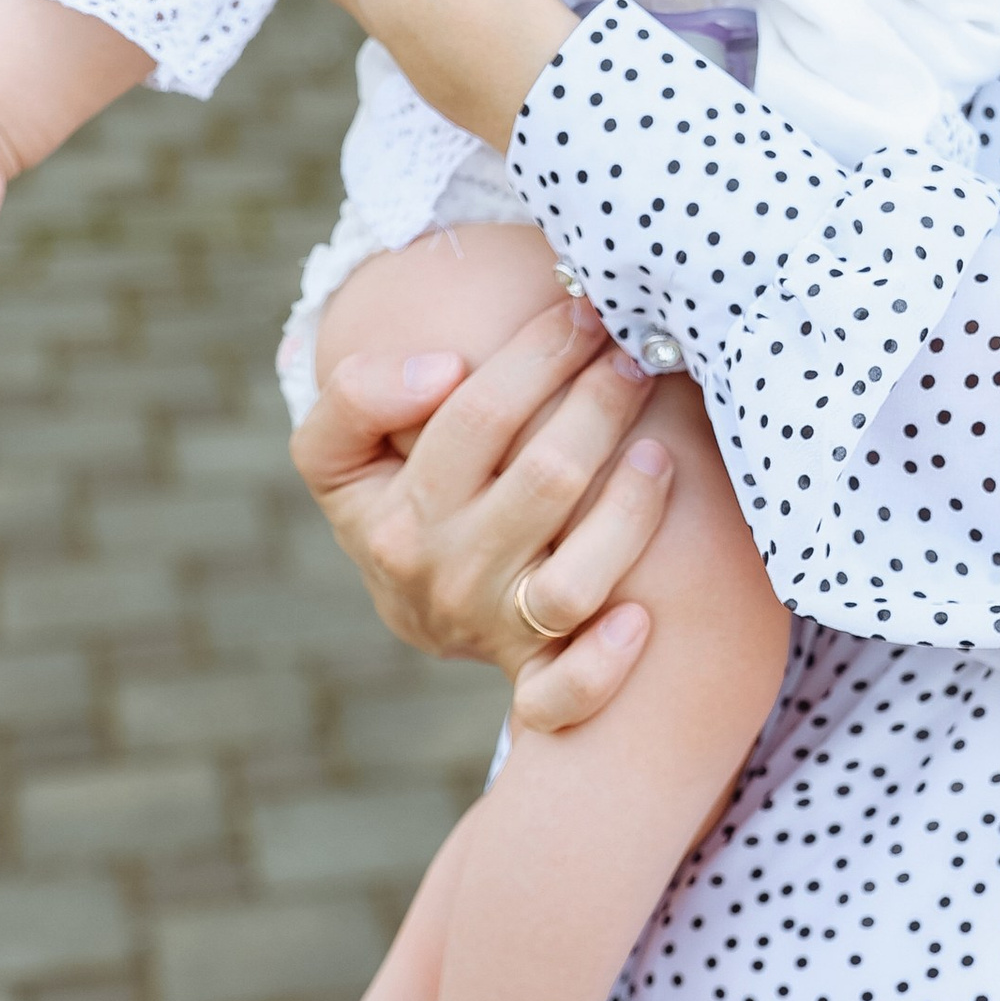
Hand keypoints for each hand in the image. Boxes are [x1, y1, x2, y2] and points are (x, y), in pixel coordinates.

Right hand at [292, 296, 676, 734]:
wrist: (419, 610)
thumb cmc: (397, 501)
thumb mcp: (340, 452)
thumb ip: (358, 394)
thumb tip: (442, 368)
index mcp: (396, 514)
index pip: (479, 415)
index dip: (539, 354)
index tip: (580, 309)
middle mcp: (446, 576)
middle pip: (546, 479)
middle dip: (602, 402)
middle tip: (640, 350)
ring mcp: (495, 631)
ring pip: (572, 581)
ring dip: (630, 511)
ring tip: (659, 448)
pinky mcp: (535, 678)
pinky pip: (566, 691)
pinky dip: (602, 665)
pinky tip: (642, 618)